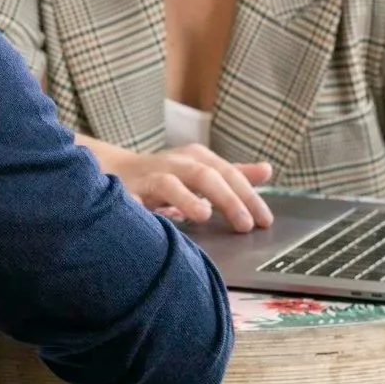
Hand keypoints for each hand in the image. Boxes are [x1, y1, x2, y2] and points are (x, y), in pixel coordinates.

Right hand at [113, 145, 274, 231]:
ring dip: (187, 199)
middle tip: (245, 225)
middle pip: (206, 176)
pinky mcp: (128, 191)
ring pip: (170, 184)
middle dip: (228, 199)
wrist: (118, 170)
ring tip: (203, 215)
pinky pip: (133, 201)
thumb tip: (267, 170)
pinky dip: (142, 210)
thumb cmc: (168, 175)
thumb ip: (234, 174)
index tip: (264, 221)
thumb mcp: (203, 170)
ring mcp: (151, 176)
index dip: (249, 197)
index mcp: (197, 158)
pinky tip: (152, 222)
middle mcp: (176, 163)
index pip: (229, 174)